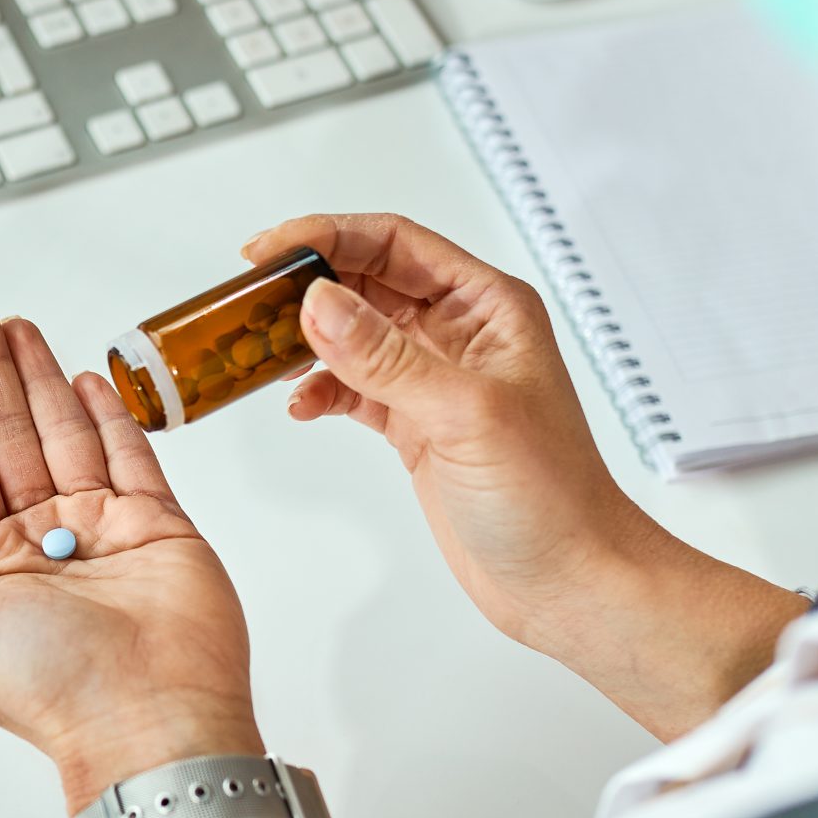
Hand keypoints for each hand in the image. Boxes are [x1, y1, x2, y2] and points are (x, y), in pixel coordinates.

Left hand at [0, 295, 261, 814]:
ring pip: (62, 431)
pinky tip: (81, 375)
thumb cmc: (50, 689)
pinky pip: (129, 454)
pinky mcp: (158, 525)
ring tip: (14, 322)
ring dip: (36, 374)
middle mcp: (42, 542)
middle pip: (7, 433)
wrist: (149, 715)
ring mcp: (102, 530)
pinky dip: (106, 413)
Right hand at [248, 214, 805, 740]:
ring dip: (306, 339)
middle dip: (307, 286)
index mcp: (487, 308)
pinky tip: (302, 405)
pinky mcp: (416, 425)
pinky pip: (354, 387)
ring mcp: (435, 380)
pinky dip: (321, 390)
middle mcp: (460, 335)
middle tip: (250, 302)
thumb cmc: (553, 497)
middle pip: (366, 281)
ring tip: (263, 354)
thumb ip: (387, 356)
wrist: (568, 580)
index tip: (271, 251)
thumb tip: (320, 303)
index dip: (329, 237)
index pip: (395, 243)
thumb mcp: (464, 414)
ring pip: (353, 333)